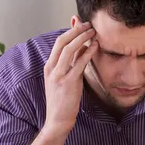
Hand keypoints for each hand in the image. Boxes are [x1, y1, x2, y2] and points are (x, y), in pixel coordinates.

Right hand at [43, 19, 97, 135]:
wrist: (58, 119)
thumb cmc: (64, 100)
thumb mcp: (65, 78)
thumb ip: (71, 63)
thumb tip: (81, 47)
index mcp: (49, 66)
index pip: (59, 42)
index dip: (71, 31)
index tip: (82, 24)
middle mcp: (52, 68)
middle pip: (62, 42)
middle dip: (76, 30)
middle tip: (89, 24)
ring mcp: (59, 75)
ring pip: (69, 49)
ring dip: (83, 38)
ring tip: (94, 32)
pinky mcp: (69, 82)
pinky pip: (79, 63)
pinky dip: (88, 52)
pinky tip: (95, 46)